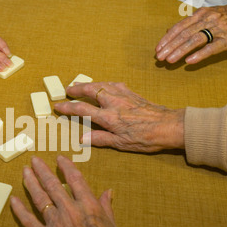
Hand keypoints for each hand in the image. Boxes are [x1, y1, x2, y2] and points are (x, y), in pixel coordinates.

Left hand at [10, 156, 134, 226]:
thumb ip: (107, 209)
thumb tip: (108, 192)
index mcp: (90, 207)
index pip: (75, 179)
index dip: (66, 166)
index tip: (59, 158)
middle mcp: (71, 212)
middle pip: (53, 185)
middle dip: (42, 170)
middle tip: (34, 159)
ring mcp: (56, 226)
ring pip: (39, 198)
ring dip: (30, 183)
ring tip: (24, 171)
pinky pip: (29, 222)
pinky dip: (19, 210)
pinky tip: (13, 199)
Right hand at [54, 82, 184, 152]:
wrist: (168, 126)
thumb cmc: (145, 138)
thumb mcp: (121, 144)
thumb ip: (100, 139)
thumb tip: (82, 138)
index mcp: (108, 118)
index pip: (82, 110)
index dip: (68, 107)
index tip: (58, 105)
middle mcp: (113, 103)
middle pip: (90, 91)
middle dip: (76, 89)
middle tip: (67, 89)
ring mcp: (123, 95)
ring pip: (101, 84)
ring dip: (88, 84)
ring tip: (80, 84)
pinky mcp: (132, 93)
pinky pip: (114, 84)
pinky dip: (104, 83)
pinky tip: (103, 84)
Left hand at [156, 2, 226, 63]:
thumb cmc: (225, 18)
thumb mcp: (206, 15)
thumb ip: (188, 23)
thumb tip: (169, 30)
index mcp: (201, 14)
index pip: (180, 27)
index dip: (167, 38)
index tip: (158, 48)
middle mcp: (208, 20)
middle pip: (185, 34)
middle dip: (170, 46)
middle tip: (159, 57)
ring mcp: (218, 30)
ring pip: (195, 40)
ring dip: (180, 51)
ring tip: (169, 60)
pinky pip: (211, 48)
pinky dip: (199, 54)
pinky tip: (189, 61)